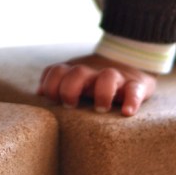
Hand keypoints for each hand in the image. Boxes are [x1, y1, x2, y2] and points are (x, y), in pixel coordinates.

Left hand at [37, 53, 156, 116]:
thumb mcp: (75, 78)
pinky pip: (135, 90)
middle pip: (78, 72)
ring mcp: (115, 78)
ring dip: (102, 92)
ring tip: (100, 109)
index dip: (50, 84)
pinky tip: (127, 112)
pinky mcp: (136, 85)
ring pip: (108, 76)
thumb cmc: (94, 79)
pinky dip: (132, 101)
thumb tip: (39, 92)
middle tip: (71, 105)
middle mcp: (93, 73)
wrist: (130, 62)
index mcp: (76, 71)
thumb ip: (57, 81)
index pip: (56, 70)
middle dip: (70, 88)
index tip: (52, 99)